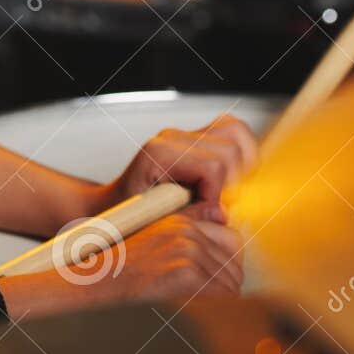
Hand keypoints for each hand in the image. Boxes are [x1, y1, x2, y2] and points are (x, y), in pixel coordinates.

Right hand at [72, 205, 244, 305]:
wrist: (93, 279)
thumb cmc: (119, 269)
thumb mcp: (153, 245)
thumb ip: (186, 245)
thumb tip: (225, 264)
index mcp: (180, 220)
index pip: (232, 238)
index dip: (230, 264)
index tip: (223, 281)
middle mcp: (186, 230)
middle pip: (236, 260)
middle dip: (230, 283)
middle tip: (217, 300)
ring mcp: (186, 250)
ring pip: (231, 280)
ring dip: (224, 298)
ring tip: (207, 309)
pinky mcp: (184, 273)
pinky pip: (220, 293)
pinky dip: (218, 307)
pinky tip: (203, 312)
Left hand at [86, 113, 259, 217]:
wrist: (113, 204)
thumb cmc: (127, 213)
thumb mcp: (154, 221)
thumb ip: (189, 216)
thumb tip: (222, 214)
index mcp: (159, 154)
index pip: (213, 167)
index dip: (217, 195)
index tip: (209, 214)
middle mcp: (173, 137)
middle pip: (229, 150)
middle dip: (231, 183)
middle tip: (217, 204)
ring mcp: (185, 134)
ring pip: (236, 134)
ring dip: (240, 166)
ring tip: (225, 190)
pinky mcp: (195, 136)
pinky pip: (232, 131)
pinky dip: (240, 154)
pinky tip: (229, 179)